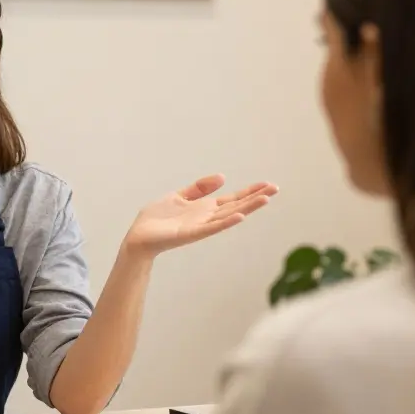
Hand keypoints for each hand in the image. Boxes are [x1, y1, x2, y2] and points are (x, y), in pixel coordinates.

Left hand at [123, 175, 277, 257]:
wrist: (138, 236)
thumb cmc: (156, 218)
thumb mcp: (179, 196)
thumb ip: (199, 188)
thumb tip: (223, 177)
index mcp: (205, 208)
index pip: (233, 199)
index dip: (250, 192)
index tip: (268, 185)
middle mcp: (207, 217)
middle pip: (237, 206)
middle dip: (255, 198)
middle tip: (275, 189)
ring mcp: (201, 226)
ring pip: (229, 216)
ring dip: (247, 208)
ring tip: (265, 199)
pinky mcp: (191, 233)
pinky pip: (212, 228)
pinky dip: (226, 222)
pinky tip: (240, 216)